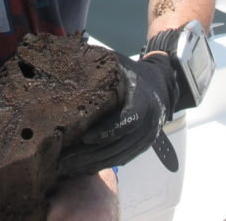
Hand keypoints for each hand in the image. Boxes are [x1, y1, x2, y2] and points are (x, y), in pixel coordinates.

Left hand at [59, 50, 179, 176]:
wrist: (161, 84)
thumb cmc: (133, 72)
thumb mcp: (119, 64)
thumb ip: (101, 65)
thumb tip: (71, 57)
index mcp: (143, 102)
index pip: (126, 121)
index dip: (106, 131)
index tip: (85, 138)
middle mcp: (149, 124)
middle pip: (119, 145)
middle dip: (91, 155)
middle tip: (65, 160)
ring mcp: (147, 138)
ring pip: (119, 157)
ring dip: (93, 165)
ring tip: (68, 168)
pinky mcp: (143, 147)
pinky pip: (122, 159)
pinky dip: (102, 165)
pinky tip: (82, 169)